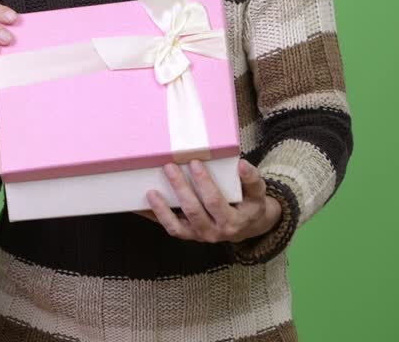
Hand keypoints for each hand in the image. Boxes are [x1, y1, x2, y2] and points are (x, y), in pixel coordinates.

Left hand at [137, 159, 279, 243]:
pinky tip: (140, 206)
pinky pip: (169, 228)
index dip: (204, 183)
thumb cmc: (250, 204)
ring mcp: (199, 236)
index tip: (194, 162)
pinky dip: (155, 218)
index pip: (214, 201)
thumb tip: (241, 164)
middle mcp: (214, 232)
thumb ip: (251, 179)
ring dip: (162, 209)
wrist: (248, 226)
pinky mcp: (188, 235)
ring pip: (177, 226)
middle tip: (169, 166)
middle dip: (180, 188)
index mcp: (232, 221)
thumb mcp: (257, 193)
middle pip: (193, 210)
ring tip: (150, 191)